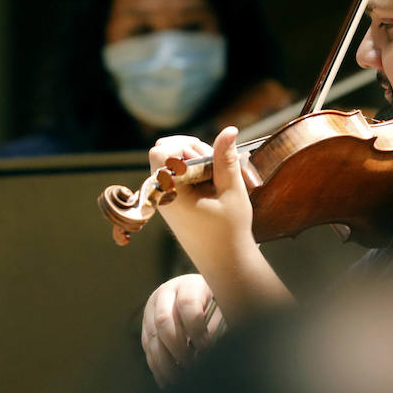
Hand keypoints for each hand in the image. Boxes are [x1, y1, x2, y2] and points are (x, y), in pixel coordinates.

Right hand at [141, 273, 223, 386]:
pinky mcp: (145, 327)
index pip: (187, 304)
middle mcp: (165, 294)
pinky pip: (147, 349)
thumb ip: (217, 324)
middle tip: (192, 366)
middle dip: (178, 348)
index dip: (196, 328)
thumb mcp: (221, 306)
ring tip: (179, 380)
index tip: (206, 347)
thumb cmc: (216, 302)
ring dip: (165, 363)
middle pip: (163, 322)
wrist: (196, 293)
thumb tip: (211, 352)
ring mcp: (151, 311)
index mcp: (188, 285)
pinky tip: (168, 382)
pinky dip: (157, 368)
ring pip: (152, 338)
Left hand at [149, 126, 258, 273]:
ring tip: (216, 178)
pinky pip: (174, 175)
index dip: (184, 146)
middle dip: (189, 151)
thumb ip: (226, 158)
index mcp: (170, 192)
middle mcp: (160, 194)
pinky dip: (193, 173)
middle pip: (164, 152)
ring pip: (170, 162)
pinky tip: (210, 185)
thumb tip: (229, 130)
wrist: (224, 262)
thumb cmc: (229, 231)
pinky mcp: (169, 201)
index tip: (206, 159)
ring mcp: (163, 198)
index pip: (161, 151)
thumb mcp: (231, 191)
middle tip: (214, 166)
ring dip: (194, 162)